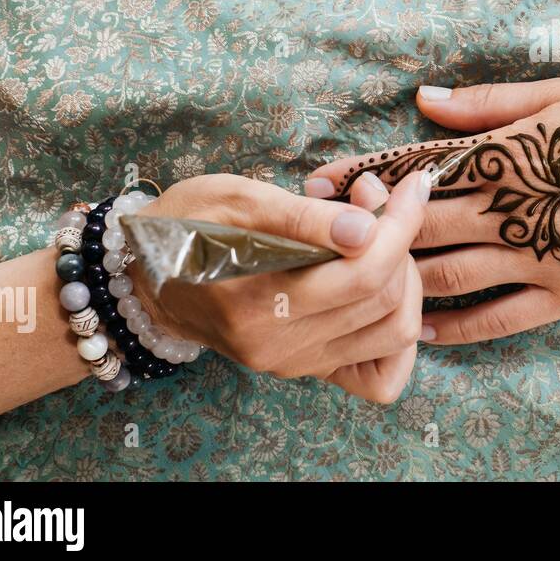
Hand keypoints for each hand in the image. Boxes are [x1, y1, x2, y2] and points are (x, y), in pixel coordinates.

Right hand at [128, 171, 427, 401]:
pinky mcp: (306, 369)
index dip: (402, 222)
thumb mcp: (236, 198)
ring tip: (382, 238)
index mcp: (258, 301)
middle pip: (387, 299)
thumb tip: (366, 229)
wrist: (147, 274)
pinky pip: (379, 375)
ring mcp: (295, 363)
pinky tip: (386, 293)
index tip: (412, 185)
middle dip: (402, 241)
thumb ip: (303, 217)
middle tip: (380, 201)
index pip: (366, 269)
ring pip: (395, 333)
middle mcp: (280, 345)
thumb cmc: (189, 224)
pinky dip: (399, 336)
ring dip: (406, 280)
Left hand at [306, 80, 559, 343]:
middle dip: (364, 229)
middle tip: (322, 238)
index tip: (317, 182)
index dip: (362, 175)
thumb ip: (488, 103)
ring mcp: (539, 258)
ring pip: (447, 276)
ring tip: (363, 283)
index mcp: (509, 152)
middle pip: (417, 225)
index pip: (415, 166)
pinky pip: (496, 320)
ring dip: (400, 280)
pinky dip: (454, 327)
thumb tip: (423, 99)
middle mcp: (514, 208)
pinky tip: (424, 329)